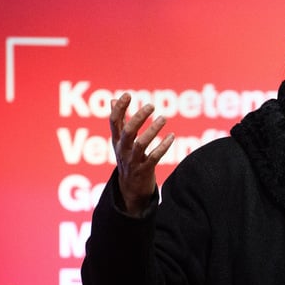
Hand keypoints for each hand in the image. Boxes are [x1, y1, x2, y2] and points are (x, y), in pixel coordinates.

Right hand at [109, 93, 175, 215]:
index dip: (119, 108)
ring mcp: (133, 161)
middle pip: (128, 131)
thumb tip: (113, 100)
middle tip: (151, 106)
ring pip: (141, 144)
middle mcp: (123, 149)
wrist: (130, 189)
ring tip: (163, 118)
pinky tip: (172, 136)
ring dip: (153, 130)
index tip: (127, 95)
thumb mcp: (120, 141)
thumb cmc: (127, 159)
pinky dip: (163, 146)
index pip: (114, 121)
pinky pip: (154, 157)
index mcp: (117, 140)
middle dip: (138, 117)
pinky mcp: (144, 170)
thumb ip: (118, 121)